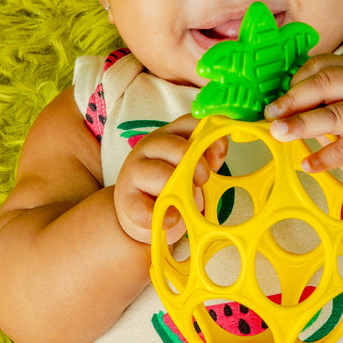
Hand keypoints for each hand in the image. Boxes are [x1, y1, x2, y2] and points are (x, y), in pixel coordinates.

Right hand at [113, 115, 227, 243]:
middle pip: (177, 147)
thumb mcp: (187, 166)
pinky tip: (172, 219)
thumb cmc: (168, 183)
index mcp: (167, 135)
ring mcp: (134, 171)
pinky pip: (147, 208)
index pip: (190, 123)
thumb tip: (215, 157)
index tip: (216, 162)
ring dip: (180, 192)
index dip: (210, 140)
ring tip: (184, 203)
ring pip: (161, 175)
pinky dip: (165, 217)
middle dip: (198, 168)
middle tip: (201, 183)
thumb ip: (204, 157)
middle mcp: (148, 147)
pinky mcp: (126, 198)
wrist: (137, 209)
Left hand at [264, 55, 342, 185]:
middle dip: (293, 100)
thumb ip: (313, 100)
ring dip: (302, 124)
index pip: (321, 66)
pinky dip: (323, 158)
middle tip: (271, 115)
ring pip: (333, 115)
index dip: (295, 81)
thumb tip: (275, 109)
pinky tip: (307, 164)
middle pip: (325, 85)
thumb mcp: (337, 103)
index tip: (276, 101)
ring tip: (280, 133)